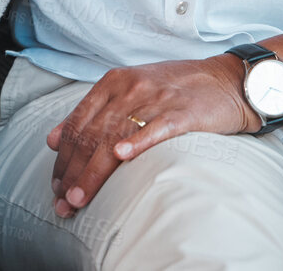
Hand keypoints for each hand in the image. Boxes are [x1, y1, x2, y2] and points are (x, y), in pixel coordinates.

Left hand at [46, 55, 257, 217]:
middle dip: (73, 172)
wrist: (229, 80)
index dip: (63, 157)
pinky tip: (121, 157)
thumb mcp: (130, 91)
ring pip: (115, 136)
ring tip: (79, 197)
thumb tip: (53, 139)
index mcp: (113, 83)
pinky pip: (156, 128)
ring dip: (94, 171)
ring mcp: (156, 99)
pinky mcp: (182, 112)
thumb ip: (93, 112)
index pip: (78, 123)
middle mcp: (130, 88)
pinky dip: (137, 142)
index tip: (56, 185)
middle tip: (62, 201)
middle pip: (92, 134)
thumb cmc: (177, 90)